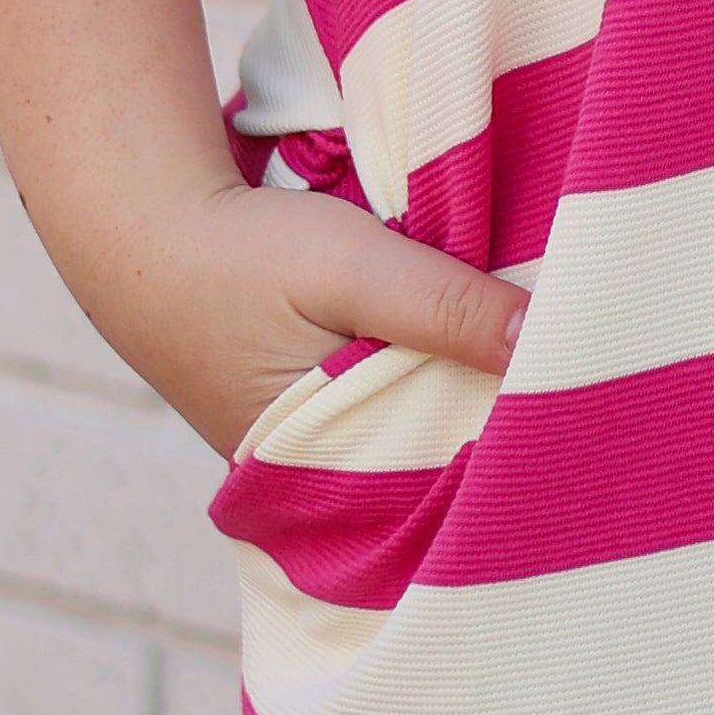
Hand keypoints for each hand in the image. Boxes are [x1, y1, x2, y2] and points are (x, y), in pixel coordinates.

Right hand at [59, 161, 525, 458]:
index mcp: (316, 472)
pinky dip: (419, 384)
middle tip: (568, 394)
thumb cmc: (242, 253)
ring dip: (454, 402)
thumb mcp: (354, 267)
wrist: (143, 224)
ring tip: (531, 375)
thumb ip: (444, 304)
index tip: (570, 419)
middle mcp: (309, 478)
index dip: (502, 455)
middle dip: (485, 433)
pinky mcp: (302, 410)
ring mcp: (301, 447)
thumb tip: (547, 340)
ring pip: (407, 435)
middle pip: (426, 467)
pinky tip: (464, 356)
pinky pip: (382, 411)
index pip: (437, 490)